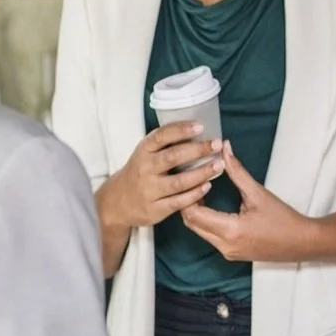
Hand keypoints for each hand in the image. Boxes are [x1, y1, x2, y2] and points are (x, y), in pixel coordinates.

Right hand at [98, 122, 224, 230]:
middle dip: (197, 150)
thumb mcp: (146, 153)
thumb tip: (199, 130)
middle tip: (217, 144)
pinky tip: (207, 186)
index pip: (161, 136)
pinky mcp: (155, 209)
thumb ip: (166, 144)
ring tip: (218, 166)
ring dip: (201, 173)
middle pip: (172, 157)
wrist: (117, 202)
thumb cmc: (140, 172)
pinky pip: (178, 201)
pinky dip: (194, 194)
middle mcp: (145, 169)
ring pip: (178, 182)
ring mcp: (149, 190)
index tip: (200, 126)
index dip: (181, 130)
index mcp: (144, 150)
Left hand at [180, 141, 317, 262]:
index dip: (188, 193)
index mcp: (229, 230)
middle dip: (188, 202)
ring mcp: (227, 252)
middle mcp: (224, 245)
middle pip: (191, 223)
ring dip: (197, 212)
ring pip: (199, 231)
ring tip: (202, 191)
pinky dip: (206, 221)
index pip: (193, 213)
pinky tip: (213, 206)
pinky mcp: (232, 253)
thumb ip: (237, 171)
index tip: (193, 176)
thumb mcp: (258, 193)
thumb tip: (224, 149)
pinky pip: (209, 236)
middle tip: (193, 181)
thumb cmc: (283, 219)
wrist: (303, 243)